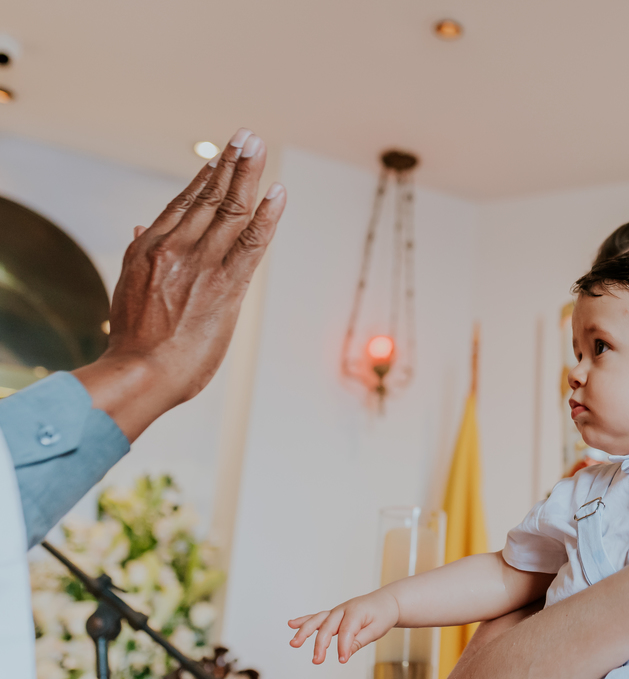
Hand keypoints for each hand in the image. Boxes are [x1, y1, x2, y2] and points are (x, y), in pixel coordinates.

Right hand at [73, 127, 285, 441]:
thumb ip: (139, 253)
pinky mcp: (225, 286)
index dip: (205, 177)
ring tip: (259, 145)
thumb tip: (140, 227)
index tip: (220, 156)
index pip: (183, 202)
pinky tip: (279, 192)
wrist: (138, 372)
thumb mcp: (128, 287)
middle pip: (209, 196)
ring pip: (230, 209)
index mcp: (148, 247)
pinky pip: (251, 243)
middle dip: (231, 162)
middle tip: (248, 134)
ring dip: (248, 173)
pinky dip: (268, 216)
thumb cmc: (134, 339)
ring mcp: (200, 263)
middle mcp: (174, 247)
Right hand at [288, 587, 400, 663]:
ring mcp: (336, 611)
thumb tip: (344, 655)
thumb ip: (359, 641)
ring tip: (294, 643)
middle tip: (317, 660)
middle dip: (321, 644)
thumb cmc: (382, 616)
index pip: (346, 631)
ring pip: (317, 620)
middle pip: (328, 627)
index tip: (342, 660)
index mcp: (356, 612)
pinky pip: (316, 617)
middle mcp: (343, 610)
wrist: (386, 602)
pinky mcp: (332, 615)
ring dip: (304, 631)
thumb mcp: (376, 630)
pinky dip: (304, 620)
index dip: (343, 647)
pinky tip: (291, 624)